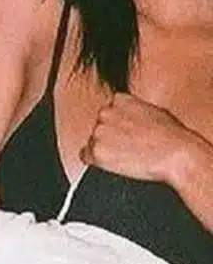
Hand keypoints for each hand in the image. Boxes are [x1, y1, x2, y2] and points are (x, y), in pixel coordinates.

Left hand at [82, 92, 201, 185]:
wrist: (177, 154)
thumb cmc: (172, 136)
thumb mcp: (154, 112)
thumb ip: (134, 111)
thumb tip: (129, 119)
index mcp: (120, 100)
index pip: (108, 112)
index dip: (116, 126)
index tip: (125, 134)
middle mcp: (105, 112)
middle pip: (98, 128)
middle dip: (109, 137)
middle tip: (127, 148)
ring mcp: (99, 131)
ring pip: (92, 142)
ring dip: (103, 149)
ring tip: (126, 156)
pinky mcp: (97, 151)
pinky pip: (86, 157)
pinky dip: (96, 162)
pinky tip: (113, 164)